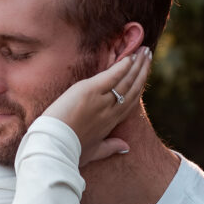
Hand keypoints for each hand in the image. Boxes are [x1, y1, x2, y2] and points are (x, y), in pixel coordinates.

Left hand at [43, 47, 151, 161]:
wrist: (55, 148)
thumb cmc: (70, 152)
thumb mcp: (92, 153)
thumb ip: (109, 148)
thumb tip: (126, 147)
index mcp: (110, 124)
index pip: (130, 103)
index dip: (139, 88)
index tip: (143, 75)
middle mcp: (110, 112)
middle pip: (132, 89)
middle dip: (142, 71)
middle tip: (148, 55)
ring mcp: (102, 102)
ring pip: (126, 81)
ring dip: (136, 64)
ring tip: (144, 51)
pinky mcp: (90, 92)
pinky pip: (112, 76)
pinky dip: (122, 66)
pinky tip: (129, 57)